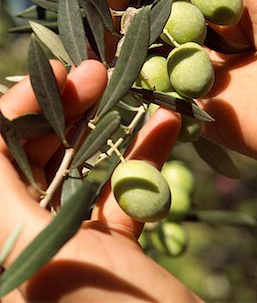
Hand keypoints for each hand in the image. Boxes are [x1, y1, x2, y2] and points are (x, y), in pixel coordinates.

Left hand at [0, 62, 200, 301]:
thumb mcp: (36, 256)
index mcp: (1, 241)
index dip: (19, 109)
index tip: (59, 74)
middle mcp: (24, 238)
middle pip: (35, 157)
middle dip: (67, 110)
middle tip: (100, 75)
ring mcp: (68, 241)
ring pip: (81, 168)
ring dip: (109, 128)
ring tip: (135, 91)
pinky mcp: (109, 246)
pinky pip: (120, 190)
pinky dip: (143, 157)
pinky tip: (165, 126)